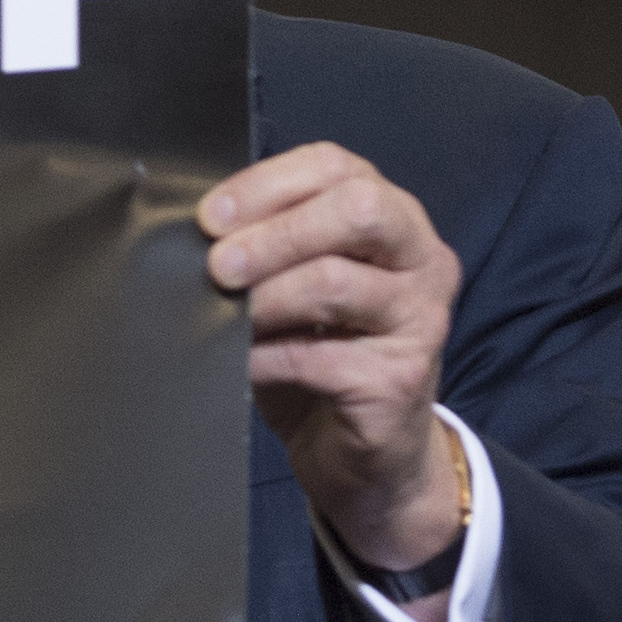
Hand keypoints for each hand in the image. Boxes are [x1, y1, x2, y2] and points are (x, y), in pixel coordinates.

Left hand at [197, 143, 464, 573]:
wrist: (369, 454)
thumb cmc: (324, 357)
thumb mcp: (297, 288)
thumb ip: (269, 249)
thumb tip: (199, 233)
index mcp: (394, 219)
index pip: (336, 167)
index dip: (267, 184)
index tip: (211, 217)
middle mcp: (422, 259)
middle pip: (356, 210)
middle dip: (274, 233)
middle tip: (218, 266)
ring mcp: (421, 319)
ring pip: (333, 282)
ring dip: (262, 299)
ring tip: (222, 318)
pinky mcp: (401, 379)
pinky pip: (316, 357)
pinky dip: (264, 358)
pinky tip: (238, 365)